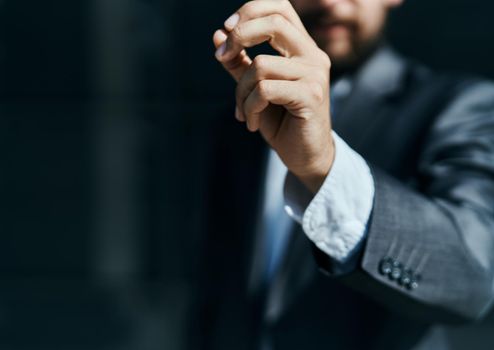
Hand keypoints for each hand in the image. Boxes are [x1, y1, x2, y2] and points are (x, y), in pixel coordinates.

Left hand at [213, 0, 334, 192]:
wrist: (305, 157)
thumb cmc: (282, 122)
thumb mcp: (255, 89)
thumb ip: (239, 63)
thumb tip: (218, 34)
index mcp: (302, 49)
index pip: (281, 8)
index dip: (251, 10)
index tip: (227, 29)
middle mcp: (313, 56)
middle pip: (273, 23)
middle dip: (238, 37)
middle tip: (221, 58)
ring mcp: (315, 75)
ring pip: (260, 65)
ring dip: (240, 92)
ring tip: (243, 111)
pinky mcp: (311, 96)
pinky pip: (265, 90)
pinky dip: (249, 108)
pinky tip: (251, 123)